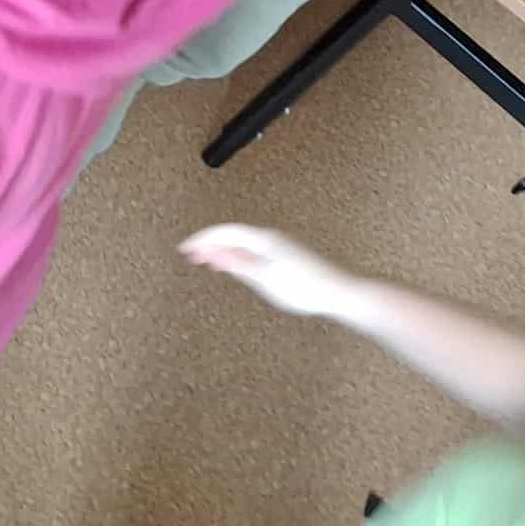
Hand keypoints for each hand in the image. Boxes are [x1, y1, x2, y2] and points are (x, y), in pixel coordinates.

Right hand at [179, 224, 362, 319]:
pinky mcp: (287, 257)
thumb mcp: (264, 278)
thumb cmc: (305, 287)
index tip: (186, 248)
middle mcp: (270, 238)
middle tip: (192, 255)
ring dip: (224, 250)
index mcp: (263, 240)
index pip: (225, 232)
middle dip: (210, 244)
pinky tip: (238, 267)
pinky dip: (239, 256)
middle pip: (233, 236)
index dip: (203, 239)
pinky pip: (254, 251)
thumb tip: (216, 253)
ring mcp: (280, 247)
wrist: (338, 293)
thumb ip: (238, 265)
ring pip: (243, 244)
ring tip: (209, 261)